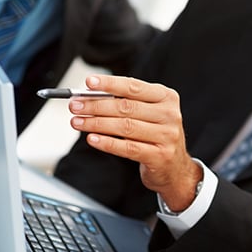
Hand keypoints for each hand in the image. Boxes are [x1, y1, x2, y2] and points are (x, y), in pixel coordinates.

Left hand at [68, 75, 200, 210]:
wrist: (175, 168)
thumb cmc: (156, 135)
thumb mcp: (149, 113)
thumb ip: (126, 102)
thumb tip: (91, 96)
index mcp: (166, 97)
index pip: (133, 87)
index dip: (109, 84)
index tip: (89, 83)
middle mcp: (169, 115)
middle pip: (126, 107)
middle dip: (96, 105)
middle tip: (76, 106)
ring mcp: (166, 136)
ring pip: (125, 127)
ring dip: (96, 124)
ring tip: (78, 122)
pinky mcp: (159, 156)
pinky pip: (127, 148)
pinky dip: (107, 143)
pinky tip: (92, 139)